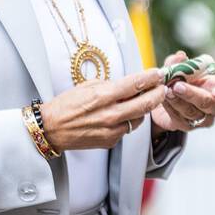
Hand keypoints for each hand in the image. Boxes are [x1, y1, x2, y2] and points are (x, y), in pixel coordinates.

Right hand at [39, 67, 164, 151]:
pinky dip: (129, 121)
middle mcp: (110, 114)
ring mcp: (112, 130)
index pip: (135, 84)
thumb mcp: (87, 86)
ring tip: (144, 100)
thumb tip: (129, 84)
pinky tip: (124, 115)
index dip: (151, 78)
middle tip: (163, 88)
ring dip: (144, 109)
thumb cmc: (66, 104)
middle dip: (158, 94)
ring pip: (139, 118)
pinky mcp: (111, 141)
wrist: (51, 129)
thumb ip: (110, 85)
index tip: (159, 73)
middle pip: (145, 103)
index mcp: (103, 95)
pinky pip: (127, 129)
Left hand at [150, 50, 214, 132]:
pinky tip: (163, 99)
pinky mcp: (187, 126)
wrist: (166, 97)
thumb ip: (179, 62)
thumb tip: (180, 56)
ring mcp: (202, 119)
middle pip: (208, 103)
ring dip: (178, 101)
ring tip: (167, 90)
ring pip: (192, 112)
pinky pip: (179, 119)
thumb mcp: (178, 69)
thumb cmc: (180, 80)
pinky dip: (170, 108)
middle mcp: (213, 106)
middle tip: (177, 85)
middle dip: (192, 94)